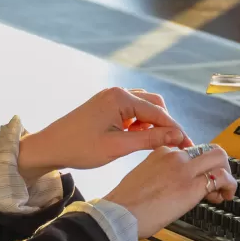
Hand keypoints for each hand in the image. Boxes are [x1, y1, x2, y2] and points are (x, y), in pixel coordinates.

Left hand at [19, 88, 191, 179]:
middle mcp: (118, 92)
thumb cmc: (79, 148)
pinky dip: (140, 124)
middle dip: (166, 125)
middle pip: (155, 105)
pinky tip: (140, 140)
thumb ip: (150, 140)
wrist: (50, 147)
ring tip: (157, 146)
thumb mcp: (118, 147)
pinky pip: (132, 111)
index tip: (189, 146)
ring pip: (144, 108)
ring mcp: (111, 98)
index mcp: (121, 98)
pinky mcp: (107, 106)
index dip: (176, 131)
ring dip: (153, 125)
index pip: (159, 113)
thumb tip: (177, 136)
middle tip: (176, 147)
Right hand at [105, 143, 237, 239]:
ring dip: (227, 174)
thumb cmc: (127, 204)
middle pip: (210, 149)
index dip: (201, 167)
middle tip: (219, 183)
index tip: (200, 181)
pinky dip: (230, 186)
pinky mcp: (192, 186)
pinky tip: (224, 197)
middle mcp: (174, 156)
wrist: (119, 214)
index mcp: (161, 153)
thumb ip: (161, 176)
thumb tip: (174, 187)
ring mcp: (184, 169)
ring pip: (219, 157)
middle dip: (220, 165)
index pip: (193, 151)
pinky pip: (222, 177)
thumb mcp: (143, 178)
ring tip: (223, 192)